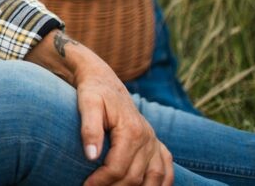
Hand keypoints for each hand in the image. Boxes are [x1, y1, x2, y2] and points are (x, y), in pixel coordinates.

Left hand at [76, 54, 173, 185]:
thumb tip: (91, 156)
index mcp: (131, 130)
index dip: (101, 181)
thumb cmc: (93, 91)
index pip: (118, 168)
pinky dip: (162, 184)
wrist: (103, 80)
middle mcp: (147, 138)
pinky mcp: (156, 144)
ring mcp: (154, 142)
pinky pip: (167, 170)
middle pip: (135, 177)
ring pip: (154, 178)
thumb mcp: (87, 104)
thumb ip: (89, 129)